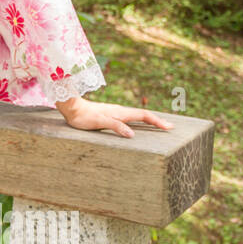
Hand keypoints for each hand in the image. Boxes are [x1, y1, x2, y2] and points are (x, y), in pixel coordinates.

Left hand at [59, 97, 174, 138]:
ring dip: (148, 120)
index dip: (157, 121)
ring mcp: (115, 112)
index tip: (169, 126)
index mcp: (121, 113)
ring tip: (158, 126)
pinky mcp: (109, 115)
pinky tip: (136, 126)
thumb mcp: (100, 122)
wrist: (72, 109)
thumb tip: (132, 134)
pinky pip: (128, 118)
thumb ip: (115, 126)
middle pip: (143, 115)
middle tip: (169, 127)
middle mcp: (120, 111)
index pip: (143, 115)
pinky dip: (137, 121)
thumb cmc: (84, 117)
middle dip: (157, 120)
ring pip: (136, 116)